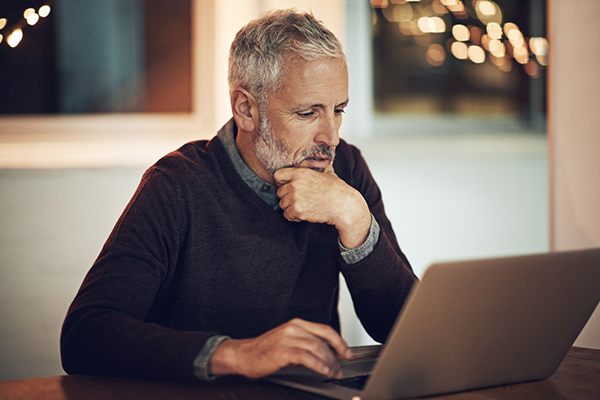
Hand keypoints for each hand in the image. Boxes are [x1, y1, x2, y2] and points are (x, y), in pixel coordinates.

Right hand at [210, 318, 352, 378]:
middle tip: (340, 368)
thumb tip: (325, 354)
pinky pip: (307, 358)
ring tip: (334, 372)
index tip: (347, 353)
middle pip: (323, 341)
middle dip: (336, 356)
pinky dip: (319, 366)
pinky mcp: (282, 351)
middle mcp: (293, 328)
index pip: (325, 330)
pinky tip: (325, 372)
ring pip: (317, 349)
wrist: (243, 355)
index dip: (340, 342)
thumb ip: (305, 343)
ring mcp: (288, 338)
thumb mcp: (287, 340)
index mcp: (296, 324)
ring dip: (329, 363)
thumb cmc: (264, 350)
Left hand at [274, 164, 370, 248]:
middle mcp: (295, 183)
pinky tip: (306, 214)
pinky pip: (287, 215)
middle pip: (279, 192)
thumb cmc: (338, 190)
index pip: (278, 175)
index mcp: (300, 173)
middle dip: (288, 198)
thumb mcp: (328, 172)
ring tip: (305, 207)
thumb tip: (325, 158)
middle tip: (300, 201)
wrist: (344, 205)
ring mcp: (295, 197)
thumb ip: (320, 166)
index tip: (287, 188)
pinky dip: (294, 217)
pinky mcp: (297, 210)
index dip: (281, 183)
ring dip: (291, 208)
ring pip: (282, 205)